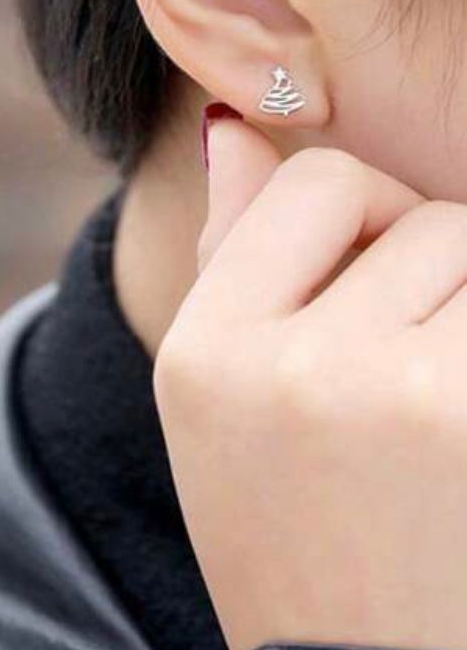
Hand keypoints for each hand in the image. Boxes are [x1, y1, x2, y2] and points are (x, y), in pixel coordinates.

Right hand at [153, 114, 466, 649]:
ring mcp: (405, 403)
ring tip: (439, 411)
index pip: (319, 182)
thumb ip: (231, 249)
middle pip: (430, 217)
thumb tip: (236, 126)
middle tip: (411, 371)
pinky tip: (466, 435)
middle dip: (437, 274)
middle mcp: (297, 368)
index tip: (372, 279)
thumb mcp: (218, 394)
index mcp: (209, 349)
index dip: (364, 216)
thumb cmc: (287, 523)